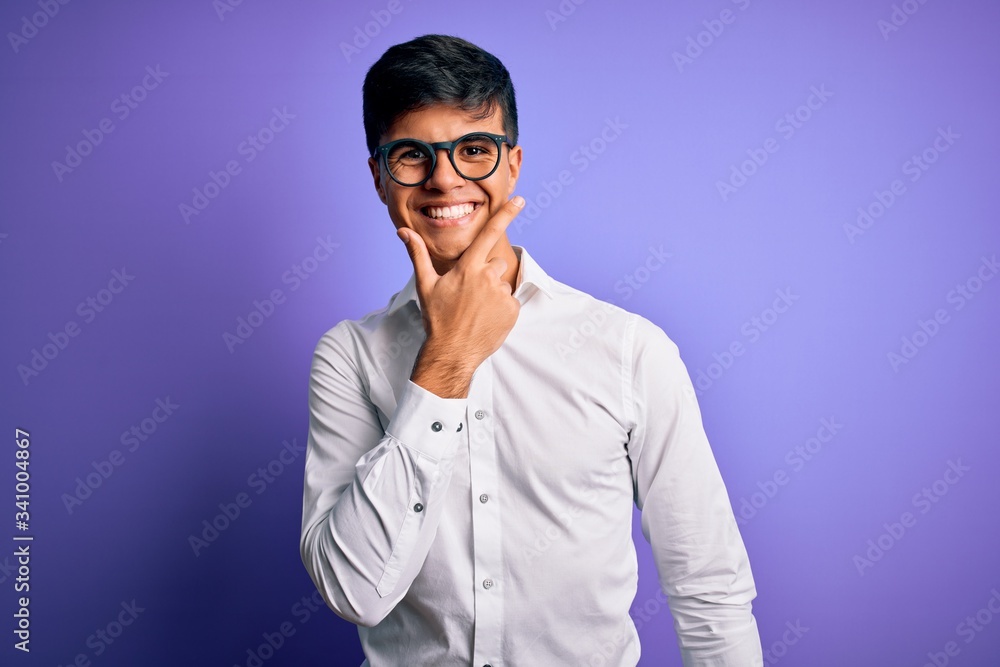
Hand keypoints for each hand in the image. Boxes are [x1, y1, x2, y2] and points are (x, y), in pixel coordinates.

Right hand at [398, 196, 524, 397]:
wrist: (451, 352)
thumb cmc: (437, 318)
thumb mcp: (425, 284)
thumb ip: (417, 254)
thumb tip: (402, 231)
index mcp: (468, 267)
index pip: (490, 233)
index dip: (506, 214)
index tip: (520, 200)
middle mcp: (487, 277)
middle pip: (495, 264)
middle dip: (486, 274)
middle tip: (469, 295)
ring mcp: (501, 294)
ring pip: (502, 284)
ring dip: (493, 293)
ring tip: (476, 310)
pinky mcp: (512, 311)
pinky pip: (510, 302)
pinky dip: (501, 309)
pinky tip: (486, 318)